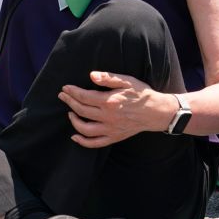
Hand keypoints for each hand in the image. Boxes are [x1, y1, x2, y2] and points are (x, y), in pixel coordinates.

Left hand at [57, 71, 171, 147]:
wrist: (156, 112)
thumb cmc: (141, 94)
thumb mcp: (127, 81)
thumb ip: (108, 78)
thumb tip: (91, 75)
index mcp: (109, 102)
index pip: (84, 97)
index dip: (72, 92)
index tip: (65, 88)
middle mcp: (108, 117)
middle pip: (81, 111)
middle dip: (69, 102)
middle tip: (62, 96)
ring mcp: (111, 129)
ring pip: (85, 129)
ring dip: (73, 121)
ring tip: (70, 112)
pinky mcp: (114, 137)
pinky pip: (95, 143)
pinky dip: (83, 141)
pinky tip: (75, 136)